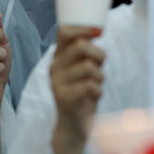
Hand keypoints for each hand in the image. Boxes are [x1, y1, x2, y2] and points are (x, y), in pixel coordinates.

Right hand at [51, 26, 104, 142]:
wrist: (73, 125)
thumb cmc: (82, 91)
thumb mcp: (82, 67)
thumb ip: (86, 50)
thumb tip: (97, 29)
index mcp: (58, 56)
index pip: (64, 31)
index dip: (83, 28)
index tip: (99, 32)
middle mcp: (54, 67)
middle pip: (81, 46)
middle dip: (99, 54)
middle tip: (100, 67)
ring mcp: (57, 83)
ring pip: (88, 66)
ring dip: (100, 75)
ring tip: (96, 83)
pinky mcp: (64, 98)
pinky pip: (91, 86)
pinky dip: (99, 90)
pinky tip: (93, 95)